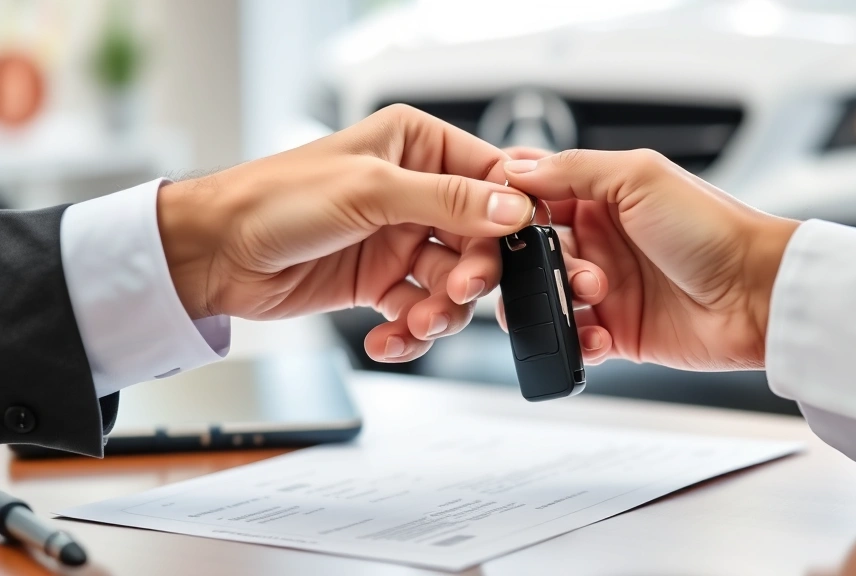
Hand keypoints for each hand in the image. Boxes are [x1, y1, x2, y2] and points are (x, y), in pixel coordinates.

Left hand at [157, 105, 535, 362]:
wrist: (213, 254)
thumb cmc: (275, 199)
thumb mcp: (370, 190)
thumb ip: (447, 201)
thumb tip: (512, 209)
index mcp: (416, 146)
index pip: (490, 177)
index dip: (510, 215)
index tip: (517, 247)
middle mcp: (414, 191)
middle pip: (481, 239)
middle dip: (472, 274)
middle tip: (455, 292)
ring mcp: (400, 239)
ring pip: (454, 283)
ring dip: (441, 311)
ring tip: (414, 323)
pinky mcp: (382, 281)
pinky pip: (420, 312)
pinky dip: (411, 332)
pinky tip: (389, 339)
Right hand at [502, 148, 798, 369]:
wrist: (760, 294)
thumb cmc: (714, 228)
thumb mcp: (640, 176)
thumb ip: (573, 170)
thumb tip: (516, 169)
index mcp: (601, 195)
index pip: (533, 195)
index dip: (509, 209)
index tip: (498, 222)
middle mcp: (599, 239)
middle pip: (529, 252)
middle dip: (529, 264)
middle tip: (554, 269)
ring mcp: (607, 286)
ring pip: (543, 298)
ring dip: (552, 302)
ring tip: (591, 297)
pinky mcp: (618, 330)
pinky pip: (573, 337)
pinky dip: (574, 339)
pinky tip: (598, 334)